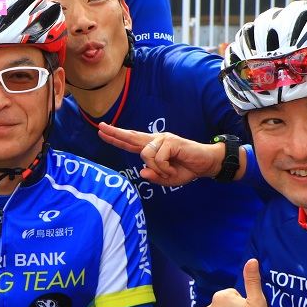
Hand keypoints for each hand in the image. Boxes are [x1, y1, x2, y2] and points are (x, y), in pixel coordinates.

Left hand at [96, 122, 222, 185]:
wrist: (206, 164)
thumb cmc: (186, 169)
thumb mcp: (168, 179)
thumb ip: (154, 177)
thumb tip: (142, 172)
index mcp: (153, 148)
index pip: (131, 142)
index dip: (116, 137)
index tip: (102, 131)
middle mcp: (156, 140)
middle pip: (131, 136)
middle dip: (115, 133)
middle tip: (100, 127)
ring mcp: (163, 139)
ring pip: (146, 154)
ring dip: (157, 168)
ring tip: (169, 171)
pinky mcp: (171, 141)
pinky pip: (158, 157)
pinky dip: (165, 168)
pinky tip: (173, 168)